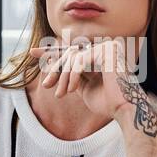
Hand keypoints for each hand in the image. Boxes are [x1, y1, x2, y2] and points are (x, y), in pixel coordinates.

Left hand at [28, 39, 146, 123]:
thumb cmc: (107, 103)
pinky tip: (71, 89)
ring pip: (73, 56)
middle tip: (46, 84)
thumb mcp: (83, 88)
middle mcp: (104, 47)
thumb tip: (53, 66)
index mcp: (99, 54)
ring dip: (63, 76)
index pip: (72, 50)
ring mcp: (106, 46)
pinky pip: (80, 60)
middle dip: (55, 69)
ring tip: (61, 93)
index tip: (33, 52)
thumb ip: (72, 76)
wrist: (123, 110)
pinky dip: (72, 76)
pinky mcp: (107, 50)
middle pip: (70, 53)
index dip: (51, 51)